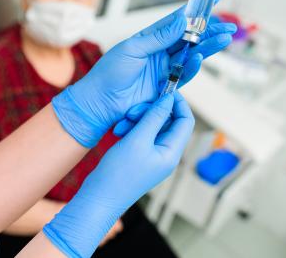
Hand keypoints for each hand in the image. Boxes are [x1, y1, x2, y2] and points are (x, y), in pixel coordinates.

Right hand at [44, 92, 194, 256]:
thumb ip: (154, 117)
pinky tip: (118, 131)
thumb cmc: (119, 173)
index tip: (163, 89)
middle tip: (132, 111)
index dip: (177, 103)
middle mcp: (166, 153)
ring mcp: (153, 154)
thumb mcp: (137, 139)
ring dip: (138, 119)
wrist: (99, 197)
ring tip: (121, 124)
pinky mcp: (140, 155)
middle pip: (168, 121)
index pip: (186, 120)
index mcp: (172, 152)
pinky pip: (141, 133)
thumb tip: (168, 99)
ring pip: (152, 126)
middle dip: (151, 111)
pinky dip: (131, 128)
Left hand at [52, 6, 235, 146]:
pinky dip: (193, 66)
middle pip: (189, 38)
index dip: (195, 10)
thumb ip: (159, 37)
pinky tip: (201, 57)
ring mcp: (163, 69)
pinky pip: (184, 75)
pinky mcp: (166, 86)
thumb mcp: (133, 49)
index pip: (176, 20)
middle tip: (228, 25)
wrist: (101, 101)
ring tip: (224, 38)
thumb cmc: (109, 73)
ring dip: (208, 47)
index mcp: (150, 38)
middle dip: (209, 31)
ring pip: (191, 55)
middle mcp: (159, 52)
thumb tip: (182, 21)